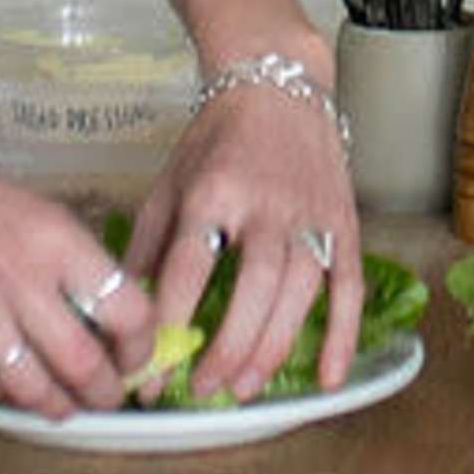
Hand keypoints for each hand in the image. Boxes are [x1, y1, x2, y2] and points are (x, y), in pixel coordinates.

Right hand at [0, 138, 166, 419]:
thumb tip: (107, 310)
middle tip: (108, 396)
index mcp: (57, 239)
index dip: (141, 345)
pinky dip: (10, 395)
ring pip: (35, 387)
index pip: (127, 308)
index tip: (139, 354)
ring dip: (59, 406)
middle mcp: (22, 278)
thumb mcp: (34, 212)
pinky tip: (19, 391)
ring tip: (66, 407)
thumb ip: (70, 262)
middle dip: (104, 391)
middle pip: (84, 362)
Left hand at [122, 75, 363, 399]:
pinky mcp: (344, 224)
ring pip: (299, 293)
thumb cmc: (218, 138)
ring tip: (242, 387)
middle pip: (253, 287)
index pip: (189, 268)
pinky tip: (328, 377)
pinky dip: (342, 335)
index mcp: (214, 192)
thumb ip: (149, 247)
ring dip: (272, 348)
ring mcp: (311, 215)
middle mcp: (266, 205)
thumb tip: (124, 310)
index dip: (167, 325)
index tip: (148, 369)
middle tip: (201, 388)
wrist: (279, 85)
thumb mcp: (170, 183)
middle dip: (226, 347)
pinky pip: (348, 287)